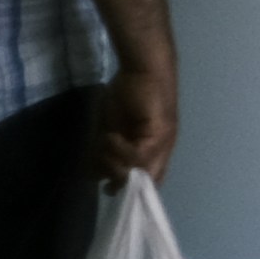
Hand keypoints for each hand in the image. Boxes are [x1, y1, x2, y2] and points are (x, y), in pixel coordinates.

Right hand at [88, 58, 174, 180]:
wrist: (143, 69)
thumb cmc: (128, 94)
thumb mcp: (113, 127)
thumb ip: (108, 151)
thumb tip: (96, 176)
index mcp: (154, 150)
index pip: (149, 181)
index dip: (130, 189)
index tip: (108, 189)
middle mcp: (162, 150)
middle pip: (146, 182)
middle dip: (119, 181)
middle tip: (100, 166)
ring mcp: (163, 142)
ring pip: (139, 171)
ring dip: (114, 163)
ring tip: (104, 145)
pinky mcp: (159, 132)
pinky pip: (138, 155)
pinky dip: (120, 150)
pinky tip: (109, 136)